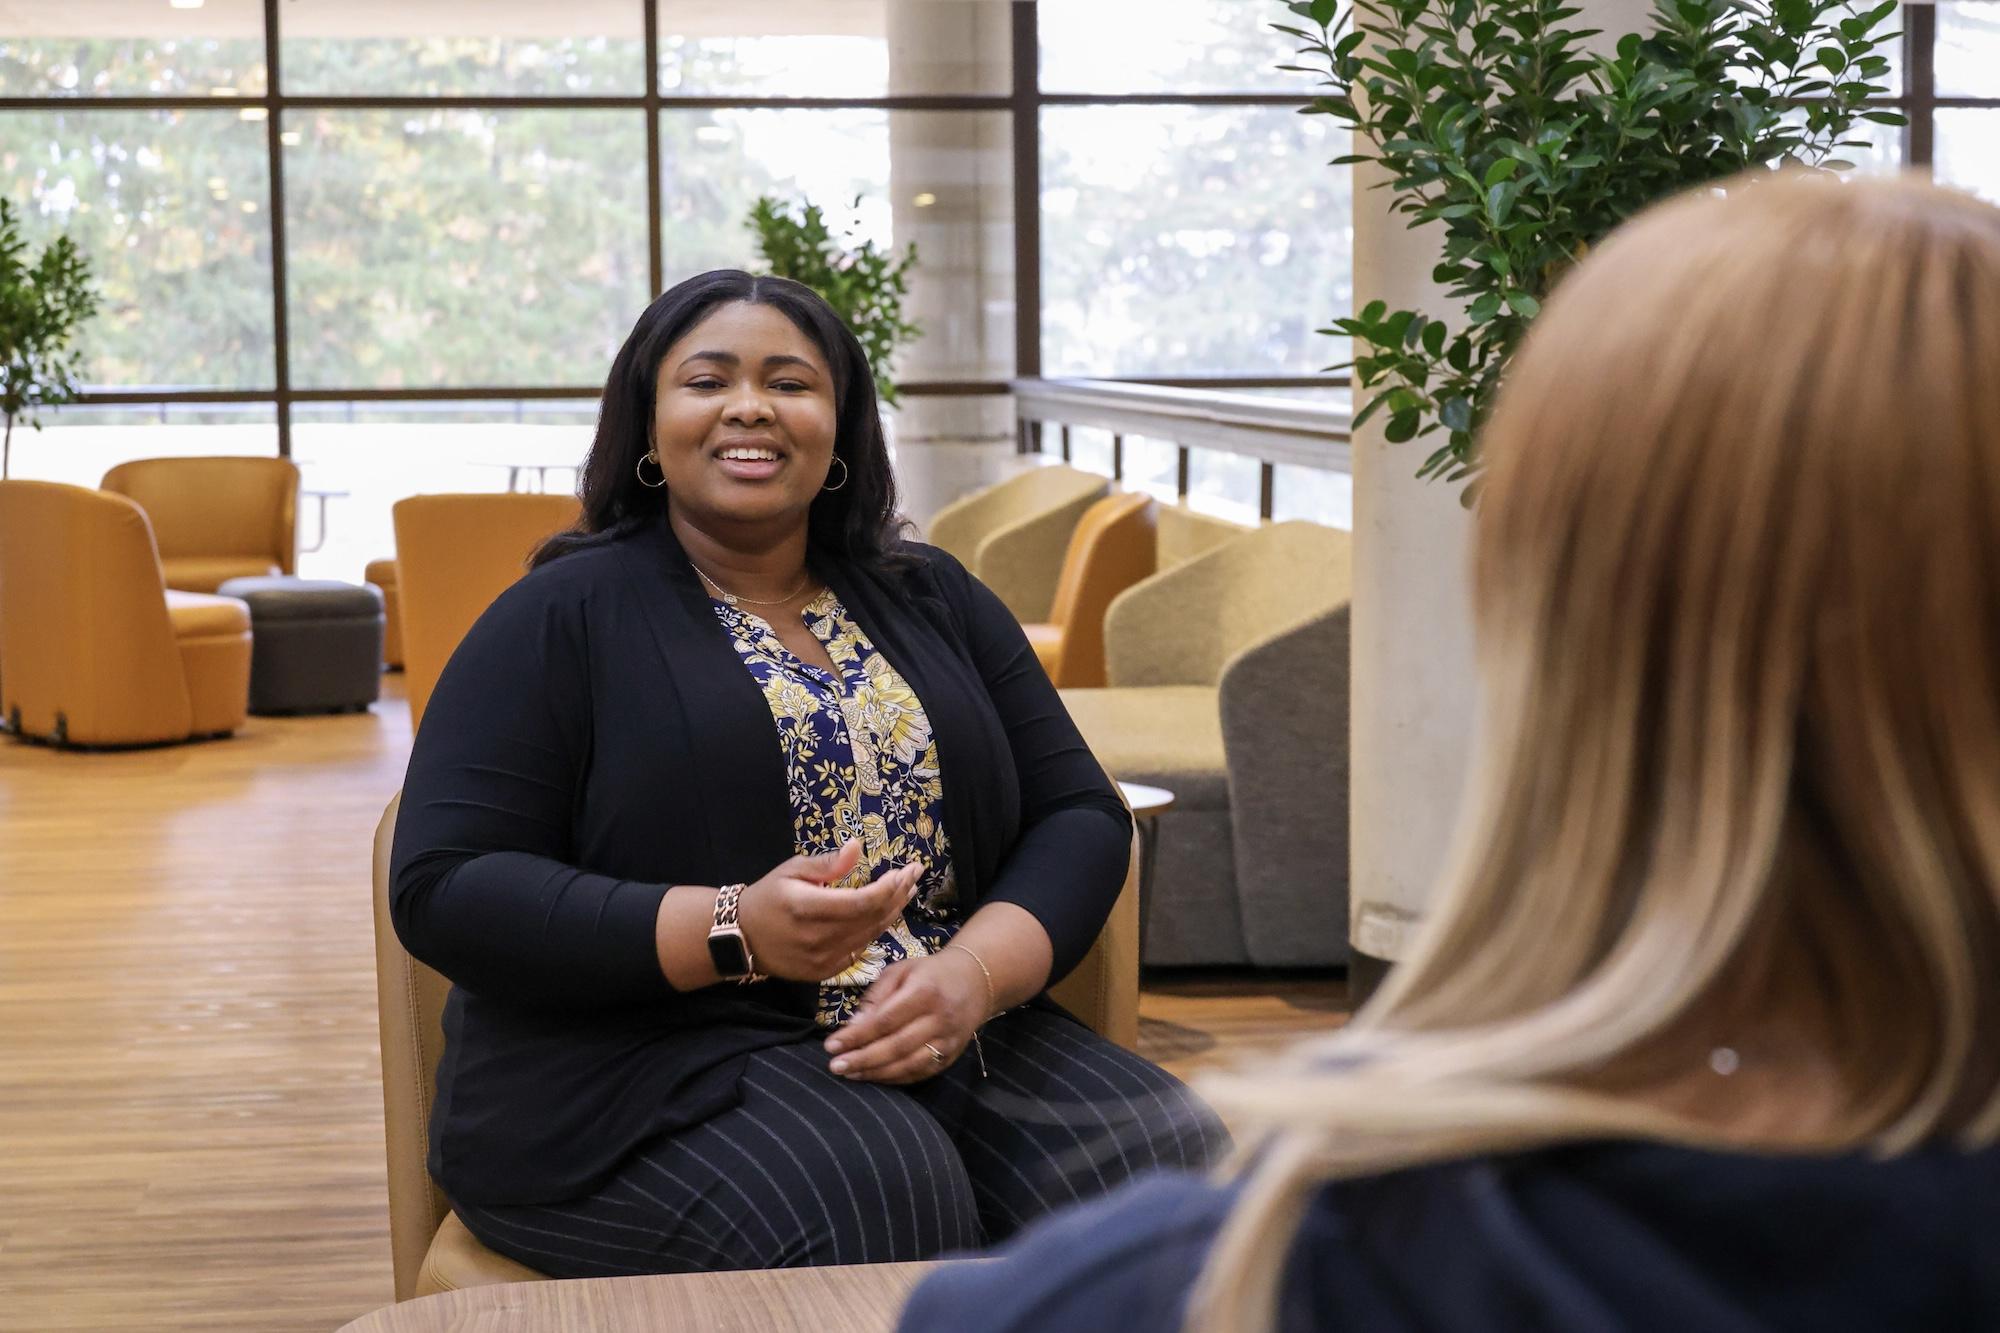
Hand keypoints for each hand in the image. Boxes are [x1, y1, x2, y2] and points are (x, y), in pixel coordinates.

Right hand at [736, 839, 922, 982]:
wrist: (742, 938)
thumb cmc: (767, 897)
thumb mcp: (791, 870)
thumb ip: (827, 864)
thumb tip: (857, 847)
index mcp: (807, 909)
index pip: (861, 902)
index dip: (887, 888)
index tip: (904, 871)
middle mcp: (818, 938)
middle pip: (872, 918)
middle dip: (898, 895)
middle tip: (915, 874)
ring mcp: (823, 960)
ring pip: (870, 935)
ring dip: (893, 911)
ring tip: (908, 890)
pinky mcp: (825, 972)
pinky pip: (860, 949)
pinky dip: (875, 930)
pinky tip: (886, 913)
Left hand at [822, 948, 986, 1083]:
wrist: (976, 981)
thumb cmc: (930, 973)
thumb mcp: (901, 971)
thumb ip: (876, 997)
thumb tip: (852, 1026)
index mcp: (925, 992)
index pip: (885, 1020)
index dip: (857, 1036)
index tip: (831, 1044)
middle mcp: (939, 1019)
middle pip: (896, 1046)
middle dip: (862, 1058)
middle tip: (835, 1066)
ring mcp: (948, 1040)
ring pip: (908, 1064)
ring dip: (876, 1073)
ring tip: (849, 1074)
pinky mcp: (951, 1055)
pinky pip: (920, 1073)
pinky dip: (895, 1078)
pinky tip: (873, 1076)